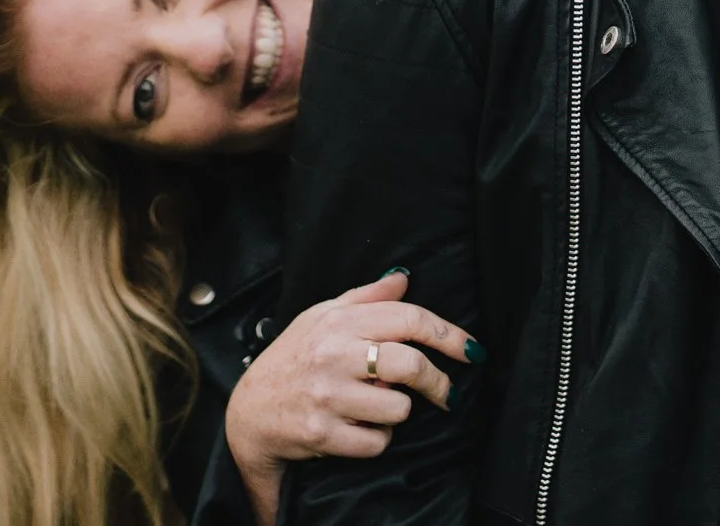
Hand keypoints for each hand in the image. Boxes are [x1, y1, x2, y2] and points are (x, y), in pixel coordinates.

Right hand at [224, 270, 481, 525]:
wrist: (249, 412)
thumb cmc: (292, 358)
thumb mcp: (321, 316)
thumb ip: (366, 298)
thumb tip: (404, 278)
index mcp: (340, 322)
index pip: (409, 319)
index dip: (448, 334)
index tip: (471, 349)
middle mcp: (334, 356)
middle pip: (411, 365)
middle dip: (439, 383)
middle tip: (445, 392)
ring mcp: (327, 396)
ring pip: (398, 409)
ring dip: (398, 412)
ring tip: (379, 406)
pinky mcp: (322, 433)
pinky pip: (376, 442)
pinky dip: (377, 439)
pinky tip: (361, 428)